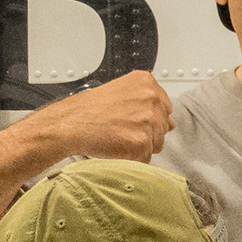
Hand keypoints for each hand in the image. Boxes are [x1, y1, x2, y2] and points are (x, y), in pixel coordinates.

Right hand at [35, 71, 174, 160]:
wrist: (70, 123)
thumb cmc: (89, 110)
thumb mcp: (122, 94)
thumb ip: (149, 105)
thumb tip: (171, 123)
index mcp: (147, 82)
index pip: (165, 108)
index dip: (148, 118)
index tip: (132, 119)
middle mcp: (151, 98)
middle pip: (162, 128)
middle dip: (144, 133)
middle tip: (121, 129)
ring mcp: (148, 120)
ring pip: (156, 144)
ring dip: (139, 146)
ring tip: (117, 136)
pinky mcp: (142, 142)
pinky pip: (145, 158)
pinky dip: (132, 158)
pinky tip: (116, 146)